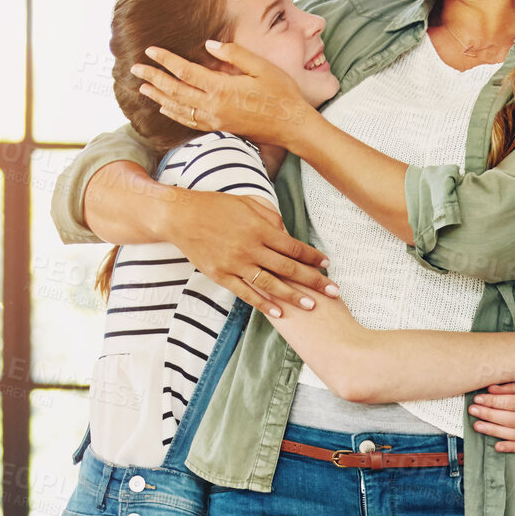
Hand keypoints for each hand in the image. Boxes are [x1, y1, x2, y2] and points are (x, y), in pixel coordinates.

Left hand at [132, 41, 311, 146]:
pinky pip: (190, 121)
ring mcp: (215, 120)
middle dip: (153, 78)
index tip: (150, 50)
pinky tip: (165, 107)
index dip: (166, 60)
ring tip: (143, 87)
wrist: (292, 126)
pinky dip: (174, 113)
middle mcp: (214, 107)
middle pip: (175, 91)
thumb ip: (234, 55)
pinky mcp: (220, 128)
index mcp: (222, 89)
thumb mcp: (262, 67)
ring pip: (179, 108)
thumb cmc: (281, 94)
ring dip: (159, 96)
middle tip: (135, 69)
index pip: (186, 72)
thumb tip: (208, 46)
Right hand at [157, 190, 337, 315]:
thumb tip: (286, 232)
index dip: (312, 256)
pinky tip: (279, 313)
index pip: (293, 247)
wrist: (181, 216)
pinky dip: (263, 304)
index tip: (327, 264)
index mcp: (260, 229)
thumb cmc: (216, 206)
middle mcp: (251, 248)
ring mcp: (235, 264)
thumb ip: (270, 217)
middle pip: (289, 268)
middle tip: (333, 292)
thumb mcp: (247, 203)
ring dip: (293, 296)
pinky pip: (246, 293)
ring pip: (270, 284)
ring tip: (312, 306)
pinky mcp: (221, 275)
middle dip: (314, 281)